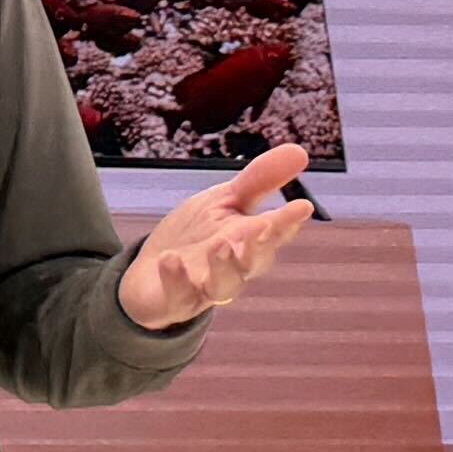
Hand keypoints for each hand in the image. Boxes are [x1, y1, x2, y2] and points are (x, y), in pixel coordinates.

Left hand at [119, 143, 314, 330]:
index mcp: (248, 243)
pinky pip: (178, 295)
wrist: (150, 273)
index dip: (287, 222)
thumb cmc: (196, 236)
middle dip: (261, 247)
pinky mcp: (175, 300)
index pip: (273, 233)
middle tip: (263, 226)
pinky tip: (169, 259)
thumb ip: (260, 181)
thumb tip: (300, 151)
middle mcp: (233, 269)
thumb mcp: (224, 201)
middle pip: (254, 263)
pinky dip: (176, 279)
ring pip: (224, 286)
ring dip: (224, 267)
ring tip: (221, 246)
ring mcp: (204, 287)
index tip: (302, 206)